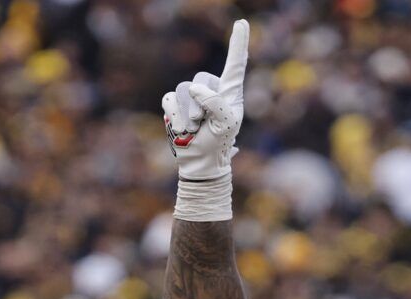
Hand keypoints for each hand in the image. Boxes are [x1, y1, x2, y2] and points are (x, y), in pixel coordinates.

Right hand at [162, 19, 247, 182]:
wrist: (200, 163)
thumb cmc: (219, 143)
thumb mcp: (225, 124)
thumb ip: (216, 103)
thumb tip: (195, 88)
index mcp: (230, 93)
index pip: (235, 65)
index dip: (238, 43)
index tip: (242, 24)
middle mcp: (211, 90)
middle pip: (201, 80)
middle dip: (200, 105)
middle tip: (202, 124)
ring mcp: (191, 96)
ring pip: (183, 90)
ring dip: (187, 114)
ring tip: (193, 130)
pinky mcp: (174, 104)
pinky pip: (168, 99)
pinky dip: (173, 115)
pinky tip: (180, 129)